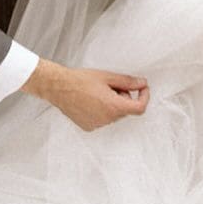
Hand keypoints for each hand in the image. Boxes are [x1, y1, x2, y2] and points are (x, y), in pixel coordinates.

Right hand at [24, 59, 149, 130]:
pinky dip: (102, 110)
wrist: (58, 87)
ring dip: (113, 104)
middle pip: (126, 110)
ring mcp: (97, 125)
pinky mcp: (88, 127)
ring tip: (98, 92)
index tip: (142, 88)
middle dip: (124, 97)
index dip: (144, 97)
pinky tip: (90, 100)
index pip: (139, 108)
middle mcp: (107, 119)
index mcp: (113, 107)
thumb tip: (142, 83)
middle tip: (112, 85)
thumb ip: (128, 82)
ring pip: (114, 115)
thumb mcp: (108, 77)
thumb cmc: (81, 80)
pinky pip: (103, 119)